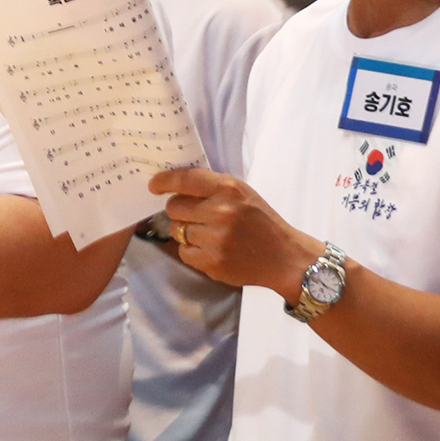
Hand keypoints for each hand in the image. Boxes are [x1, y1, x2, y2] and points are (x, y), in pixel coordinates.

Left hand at [149, 169, 323, 296]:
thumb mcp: (243, 195)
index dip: (164, 181)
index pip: (185, 179)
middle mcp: (220, 211)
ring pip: (177, 230)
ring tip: (211, 235)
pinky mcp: (211, 261)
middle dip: (181, 211)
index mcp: (229, 189)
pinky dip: (193, 251)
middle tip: (198, 217)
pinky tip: (213, 250)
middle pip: (174, 206)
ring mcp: (215, 238)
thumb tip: (174, 186)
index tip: (154, 185)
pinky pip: (184, 251)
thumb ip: (213, 189)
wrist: (285, 258)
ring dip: (188, 232)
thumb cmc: (262, 223)